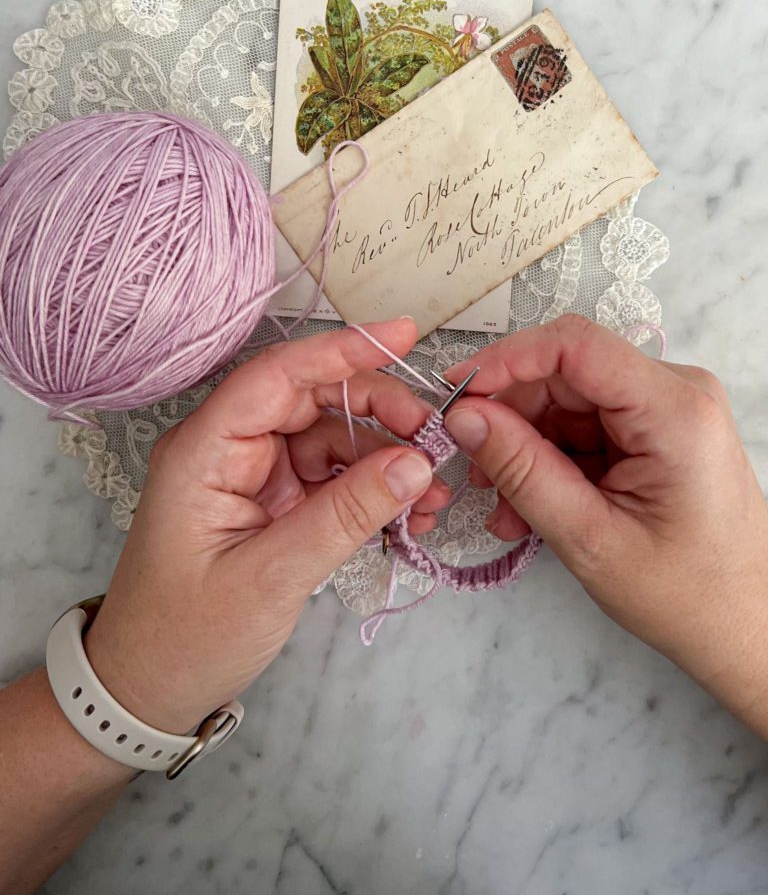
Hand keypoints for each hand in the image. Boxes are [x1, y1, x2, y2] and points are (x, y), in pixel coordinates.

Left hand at [83, 319, 448, 734]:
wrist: (150, 689)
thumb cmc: (188, 635)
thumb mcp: (273, 576)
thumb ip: (346, 515)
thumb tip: (415, 463)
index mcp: (206, 450)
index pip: (277, 376)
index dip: (341, 350)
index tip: (403, 334)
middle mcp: (231, 449)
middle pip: (314, 401)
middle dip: (380, 412)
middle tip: (436, 440)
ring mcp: (256, 475)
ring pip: (334, 439)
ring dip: (387, 460)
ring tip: (434, 494)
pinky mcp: (276, 502)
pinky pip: (334, 478)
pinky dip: (374, 491)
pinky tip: (410, 512)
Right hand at [444, 315, 767, 734]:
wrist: (747, 627)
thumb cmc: (687, 596)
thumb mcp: (590, 537)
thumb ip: (522, 470)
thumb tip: (463, 416)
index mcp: (674, 410)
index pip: (575, 345)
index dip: (506, 359)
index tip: (454, 393)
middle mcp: (675, 393)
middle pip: (565, 373)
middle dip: (509, 416)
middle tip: (471, 468)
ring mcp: (666, 409)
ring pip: (566, 402)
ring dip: (524, 447)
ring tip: (502, 507)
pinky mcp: (654, 431)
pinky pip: (583, 426)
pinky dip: (549, 461)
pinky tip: (528, 506)